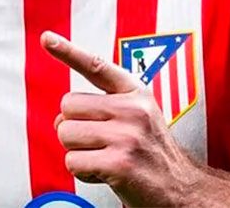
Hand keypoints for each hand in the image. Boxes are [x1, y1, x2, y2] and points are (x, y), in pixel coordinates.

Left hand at [41, 31, 203, 206]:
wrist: (182, 190)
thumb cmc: (152, 155)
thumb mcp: (139, 118)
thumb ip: (103, 108)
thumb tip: (60, 118)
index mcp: (136, 94)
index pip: (96, 66)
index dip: (68, 51)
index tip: (47, 38)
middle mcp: (133, 110)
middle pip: (68, 106)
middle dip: (73, 127)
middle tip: (96, 142)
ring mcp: (127, 136)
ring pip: (66, 134)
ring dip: (77, 151)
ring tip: (103, 157)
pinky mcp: (118, 163)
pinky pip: (73, 162)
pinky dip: (82, 172)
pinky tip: (104, 173)